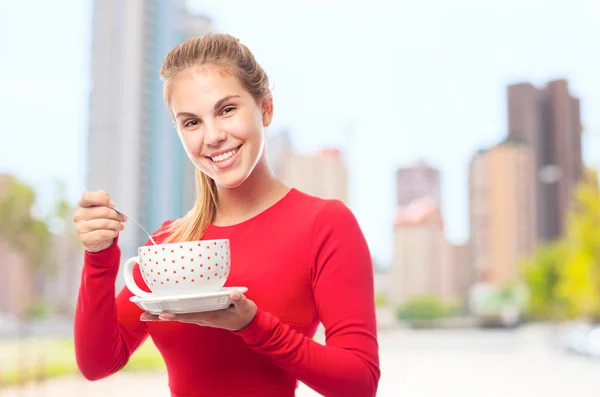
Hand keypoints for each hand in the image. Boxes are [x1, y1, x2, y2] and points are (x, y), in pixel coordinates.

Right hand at [73, 190, 126, 252]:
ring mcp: (81, 228)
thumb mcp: (103, 208)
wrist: (98, 240)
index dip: (102, 198)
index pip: (88, 197)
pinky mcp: (85, 239)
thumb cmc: (101, 221)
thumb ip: (105, 202)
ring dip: (116, 225)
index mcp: (82, 204)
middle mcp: (79, 215)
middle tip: (122, 218)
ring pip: (104, 223)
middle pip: (102, 211)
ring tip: (120, 226)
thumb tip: (111, 203)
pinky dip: (112, 233)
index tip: (113, 204)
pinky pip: (103, 234)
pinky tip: (114, 232)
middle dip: (116, 215)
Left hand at [140, 290, 257, 331]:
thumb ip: (240, 300)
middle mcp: (203, 318)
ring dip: (162, 315)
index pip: (190, 315)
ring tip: (146, 314)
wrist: (247, 323)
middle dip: (161, 316)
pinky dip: (172, 313)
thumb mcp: (245, 306)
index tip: (163, 314)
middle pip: (179, 317)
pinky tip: (162, 311)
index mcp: (211, 316)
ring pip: (179, 317)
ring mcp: (201, 318)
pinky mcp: (201, 315)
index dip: (177, 315)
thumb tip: (234, 293)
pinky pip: (183, 315)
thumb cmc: (245, 313)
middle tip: (143, 315)